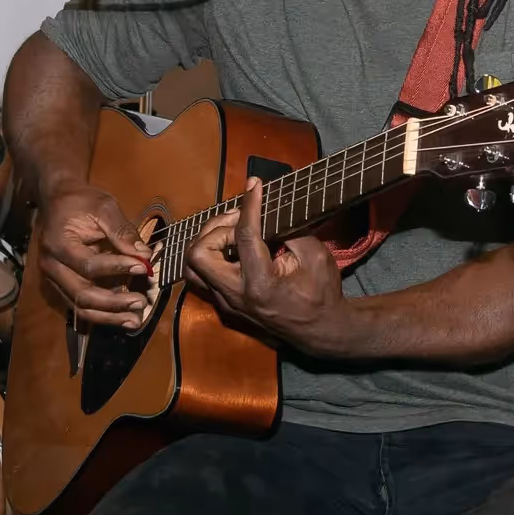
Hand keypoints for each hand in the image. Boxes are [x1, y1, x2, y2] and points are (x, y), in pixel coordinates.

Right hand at [36, 181, 153, 329]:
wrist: (58, 201)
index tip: (143, 267)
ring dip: (109, 316)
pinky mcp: (61, 286)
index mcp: (59, 245)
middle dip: (114, 303)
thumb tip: (144, 255)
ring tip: (134, 319)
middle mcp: (52, 267)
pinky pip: (80, 306)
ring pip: (80, 307)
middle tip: (140, 302)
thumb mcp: (103, 207)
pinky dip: (103, 313)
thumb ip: (122, 231)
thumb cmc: (80, 202)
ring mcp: (54, 280)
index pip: (89, 265)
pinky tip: (124, 315)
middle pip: (82, 294)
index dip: (117, 268)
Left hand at [184, 176, 349, 353]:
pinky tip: (231, 247)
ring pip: (192, 267)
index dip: (249, 204)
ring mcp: (227, 303)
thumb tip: (267, 214)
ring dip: (207, 242)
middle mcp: (236, 295)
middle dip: (215, 228)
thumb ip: (289, 232)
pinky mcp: (225, 305)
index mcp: (260, 284)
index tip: (254, 184)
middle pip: (198, 254)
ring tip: (231, 231)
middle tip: (239, 219)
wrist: (319, 330)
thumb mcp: (315, 256)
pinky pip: (202, 277)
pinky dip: (211, 256)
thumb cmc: (321, 293)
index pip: (244, 236)